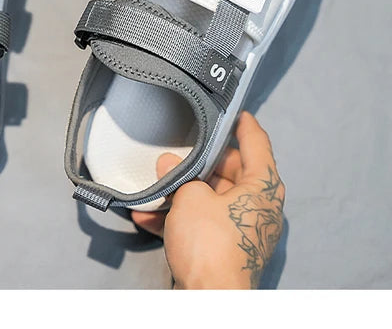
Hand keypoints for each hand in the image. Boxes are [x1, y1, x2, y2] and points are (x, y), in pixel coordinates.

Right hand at [131, 111, 284, 288]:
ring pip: (211, 198)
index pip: (257, 143)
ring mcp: (242, 228)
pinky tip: (147, 216)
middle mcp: (258, 206)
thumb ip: (180, 174)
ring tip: (155, 186)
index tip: (234, 110)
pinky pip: (202, 222)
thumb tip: (168, 163)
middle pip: (230, 171)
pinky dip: (178, 218)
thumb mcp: (190, 197)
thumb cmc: (210, 243)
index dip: (244, 123)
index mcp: (262, 188)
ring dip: (182, 193)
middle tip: (179, 149)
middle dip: (199, 162)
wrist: (209, 299)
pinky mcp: (225, 248)